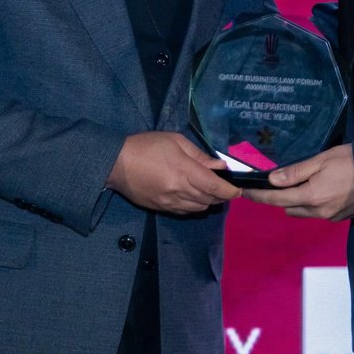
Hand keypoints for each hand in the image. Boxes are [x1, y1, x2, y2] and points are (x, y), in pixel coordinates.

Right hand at [107, 132, 240, 214]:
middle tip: (226, 187)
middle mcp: (178, 191)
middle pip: (209, 200)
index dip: (230, 191)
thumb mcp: (175, 141)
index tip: (238, 190)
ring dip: (209, 201)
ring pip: (199, 208)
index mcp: (183, 171)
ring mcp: (169, 203)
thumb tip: (219, 166)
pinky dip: (194, 206)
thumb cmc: (146, 146)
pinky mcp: (161, 209)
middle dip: (221, 196)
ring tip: (210, 191)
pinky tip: (193, 196)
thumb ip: (199, 156)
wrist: (116, 163)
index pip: (214, 187)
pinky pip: (185, 211)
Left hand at [245, 144, 353, 220]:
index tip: (244, 192)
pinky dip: (313, 203)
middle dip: (280, 197)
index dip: (259, 195)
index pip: (277, 198)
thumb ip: (296, 171)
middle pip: (288, 207)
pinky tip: (322, 189)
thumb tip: (272, 180)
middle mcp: (319, 212)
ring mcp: (331, 217)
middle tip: (280, 180)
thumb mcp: (323, 160)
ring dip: (297, 201)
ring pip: (303, 212)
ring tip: (303, 183)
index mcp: (312, 196)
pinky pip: (318, 213)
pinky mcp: (341, 218)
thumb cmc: (353, 161)